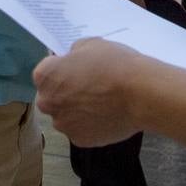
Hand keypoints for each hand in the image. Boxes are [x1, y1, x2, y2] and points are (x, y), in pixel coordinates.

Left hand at [33, 38, 147, 146]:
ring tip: (103, 103)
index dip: (63, 69)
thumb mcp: (90, 44)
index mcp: (45, 77)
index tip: (79, 69)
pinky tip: (108, 116)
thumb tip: (73, 61)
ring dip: (78, 111)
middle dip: (66, 92)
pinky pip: (82, 130)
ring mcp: (63, 124)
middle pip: (52, 97)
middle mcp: (47, 103)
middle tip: (90, 87)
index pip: (47, 71)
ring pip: (67, 116)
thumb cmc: (114, 64)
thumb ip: (74, 53)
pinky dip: (91, 125)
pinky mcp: (80, 141)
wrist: (140, 93)